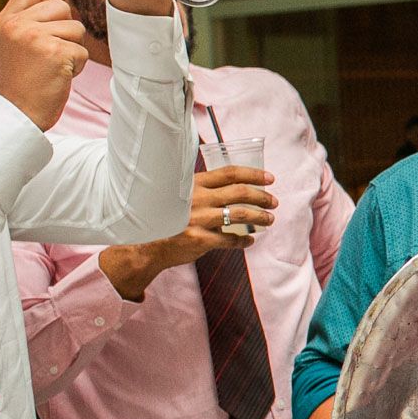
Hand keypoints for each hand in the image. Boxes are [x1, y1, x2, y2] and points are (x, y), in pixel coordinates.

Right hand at [0, 0, 87, 128]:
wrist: (19, 112)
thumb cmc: (20, 80)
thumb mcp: (9, 42)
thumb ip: (22, 17)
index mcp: (4, 20)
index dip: (48, 5)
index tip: (46, 27)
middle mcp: (17, 25)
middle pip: (62, 7)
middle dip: (65, 30)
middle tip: (49, 52)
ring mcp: (36, 37)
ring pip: (76, 28)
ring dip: (72, 49)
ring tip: (53, 65)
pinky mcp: (56, 52)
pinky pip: (83, 50)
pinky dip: (77, 66)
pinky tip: (59, 76)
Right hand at [99, 166, 278, 299]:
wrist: (143, 246)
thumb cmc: (166, 219)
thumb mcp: (180, 197)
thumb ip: (202, 190)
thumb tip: (232, 186)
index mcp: (193, 184)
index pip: (229, 173)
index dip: (253, 174)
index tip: (270, 178)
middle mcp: (197, 199)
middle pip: (239, 192)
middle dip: (262, 196)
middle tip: (274, 202)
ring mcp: (198, 219)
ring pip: (240, 214)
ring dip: (260, 217)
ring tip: (269, 220)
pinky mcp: (199, 239)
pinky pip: (230, 239)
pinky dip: (243, 240)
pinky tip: (249, 241)